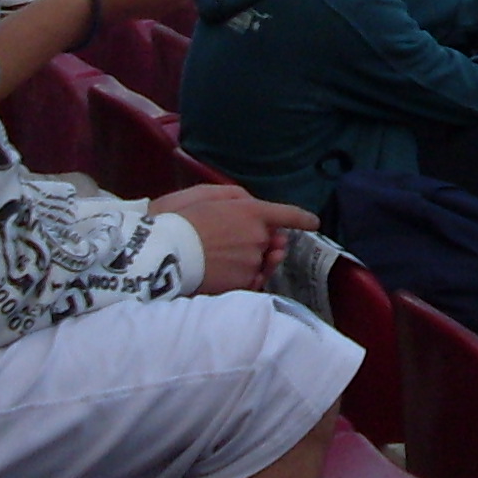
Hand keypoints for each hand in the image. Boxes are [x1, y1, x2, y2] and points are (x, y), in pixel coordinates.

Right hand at [153, 184, 318, 294]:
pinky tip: (227, 273)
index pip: (288, 214)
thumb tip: (252, 205)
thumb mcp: (209, 195)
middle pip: (271, 240)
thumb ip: (237, 198)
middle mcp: (258, 237)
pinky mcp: (242, 283)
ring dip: (253, 258)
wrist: (163, 253)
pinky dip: (246, 276)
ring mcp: (252, 261)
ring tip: (227, 257)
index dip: (302, 219)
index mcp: (252, 212)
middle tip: (237, 239)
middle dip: (263, 239)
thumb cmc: (182, 219)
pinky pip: (253, 279)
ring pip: (262, 261)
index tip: (314, 223)